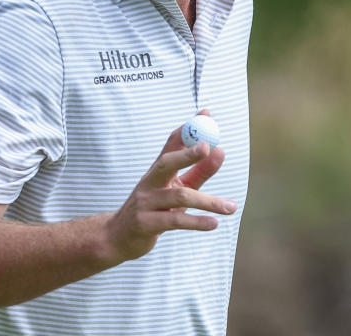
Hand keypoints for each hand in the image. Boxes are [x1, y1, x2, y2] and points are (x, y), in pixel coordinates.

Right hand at [104, 110, 235, 261]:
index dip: (188, 128)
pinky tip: (213, 224)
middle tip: (210, 147)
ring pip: (179, 196)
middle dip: (188, 154)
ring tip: (231, 207)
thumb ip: (199, 172)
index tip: (206, 114)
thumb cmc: (155, 210)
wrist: (119, 237)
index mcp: (157, 170)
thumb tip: (220, 150)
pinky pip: (174, 221)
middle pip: (168, 162)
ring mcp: (145, 202)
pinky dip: (196, 222)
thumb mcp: (178, 190)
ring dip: (208, 201)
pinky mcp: (145, 224)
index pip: (172, 142)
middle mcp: (149, 182)